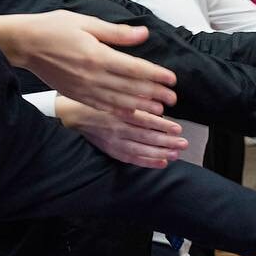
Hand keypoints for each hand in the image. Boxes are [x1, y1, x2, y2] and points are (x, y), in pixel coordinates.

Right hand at [0, 11, 177, 116]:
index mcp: (97, 55)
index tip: (172, 79)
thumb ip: (117, 33)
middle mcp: (93, 76)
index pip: (134, 68)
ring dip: (142, 107)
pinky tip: (133, 115)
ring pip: (119, 101)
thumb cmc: (55, 28)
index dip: (156, 75)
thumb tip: (144, 34)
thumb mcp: (87, 23)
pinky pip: (102, 107)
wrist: (25, 44)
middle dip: (155, 94)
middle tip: (173, 99)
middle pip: (131, 88)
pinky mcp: (76, 95)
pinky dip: (120, 112)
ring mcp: (84, 88)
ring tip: (160, 111)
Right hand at [55, 96, 186, 168]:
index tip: (177, 127)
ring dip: (160, 152)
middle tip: (183, 143)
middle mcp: (117, 128)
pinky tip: (162, 162)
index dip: (162, 125)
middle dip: (166, 141)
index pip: (144, 120)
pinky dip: (147, 161)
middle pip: (145, 137)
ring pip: (140, 150)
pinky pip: (131, 158)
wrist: (73, 114)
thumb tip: (155, 98)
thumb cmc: (98, 100)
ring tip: (176, 153)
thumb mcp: (114, 93)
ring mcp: (113, 141)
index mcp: (119, 112)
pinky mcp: (111, 149)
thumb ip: (134, 97)